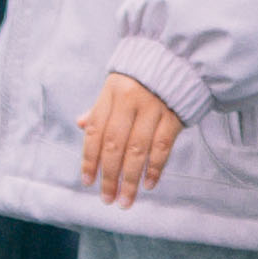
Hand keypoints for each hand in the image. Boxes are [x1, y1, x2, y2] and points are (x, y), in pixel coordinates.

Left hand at [78, 72, 190, 201]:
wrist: (176, 58)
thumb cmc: (141, 77)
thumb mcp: (115, 86)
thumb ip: (100, 108)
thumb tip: (81, 125)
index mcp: (111, 93)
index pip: (95, 131)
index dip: (90, 159)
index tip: (88, 182)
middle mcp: (130, 101)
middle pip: (115, 145)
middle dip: (109, 176)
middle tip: (107, 198)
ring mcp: (153, 108)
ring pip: (138, 150)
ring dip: (131, 179)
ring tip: (125, 200)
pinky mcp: (174, 115)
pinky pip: (162, 146)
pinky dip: (155, 168)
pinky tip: (148, 184)